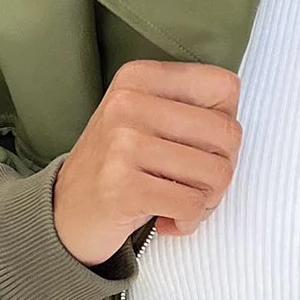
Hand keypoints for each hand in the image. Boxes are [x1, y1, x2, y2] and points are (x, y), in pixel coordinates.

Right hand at [53, 60, 241, 266]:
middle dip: (222, 171)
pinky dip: (188, 222)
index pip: (225, 87)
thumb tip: (235, 128)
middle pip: (228, 134)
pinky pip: (192, 206)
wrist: (64, 213)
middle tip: (194, 185)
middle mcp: (129, 103)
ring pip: (216, 174)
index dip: (225, 126)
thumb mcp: (146, 120)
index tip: (199, 146)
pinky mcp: (123, 187)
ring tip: (179, 203)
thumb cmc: (119, 167)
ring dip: (206, 201)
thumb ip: (190, 111)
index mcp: (140, 77)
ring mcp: (123, 145)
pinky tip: (166, 220)